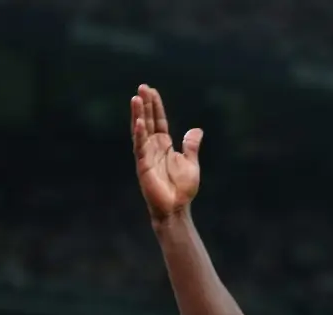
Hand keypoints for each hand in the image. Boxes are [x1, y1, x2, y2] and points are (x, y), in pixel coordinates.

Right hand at [131, 84, 202, 221]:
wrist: (176, 208)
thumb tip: (196, 130)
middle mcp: (153, 148)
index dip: (155, 106)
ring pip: (140, 131)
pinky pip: (140, 147)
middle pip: (148, 121)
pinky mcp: (143, 166)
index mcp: (164, 146)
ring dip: (138, 115)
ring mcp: (146, 155)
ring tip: (135, 98)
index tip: (151, 90)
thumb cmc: (182, 189)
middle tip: (142, 87)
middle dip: (145, 104)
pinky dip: (139, 134)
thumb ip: (191, 146)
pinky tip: (139, 122)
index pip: (158, 121)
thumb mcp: (191, 163)